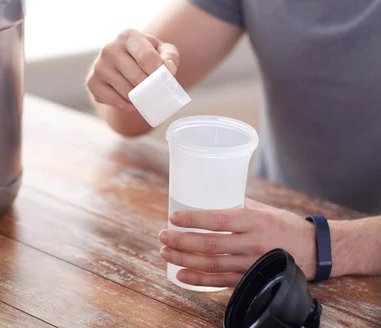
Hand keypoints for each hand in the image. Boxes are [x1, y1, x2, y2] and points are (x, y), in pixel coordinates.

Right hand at [86, 29, 178, 110]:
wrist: (121, 65)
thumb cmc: (146, 56)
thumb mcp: (162, 51)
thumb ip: (169, 57)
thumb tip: (167, 69)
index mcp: (127, 36)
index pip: (147, 58)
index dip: (159, 73)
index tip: (165, 80)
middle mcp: (109, 48)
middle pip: (138, 78)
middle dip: (150, 88)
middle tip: (156, 91)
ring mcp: (98, 66)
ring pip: (127, 92)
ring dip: (139, 98)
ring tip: (144, 94)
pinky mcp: (92, 83)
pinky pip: (115, 101)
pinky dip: (127, 105)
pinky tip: (131, 100)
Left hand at [158, 199, 316, 287]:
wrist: (315, 251)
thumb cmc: (285, 225)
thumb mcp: (264, 209)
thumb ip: (237, 204)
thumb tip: (208, 195)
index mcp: (254, 221)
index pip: (219, 219)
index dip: (194, 219)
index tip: (174, 216)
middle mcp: (252, 243)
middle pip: (210, 244)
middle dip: (181, 241)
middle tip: (162, 236)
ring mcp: (251, 264)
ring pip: (211, 264)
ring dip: (184, 259)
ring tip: (165, 253)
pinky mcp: (250, 278)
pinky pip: (220, 281)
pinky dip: (198, 280)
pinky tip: (181, 274)